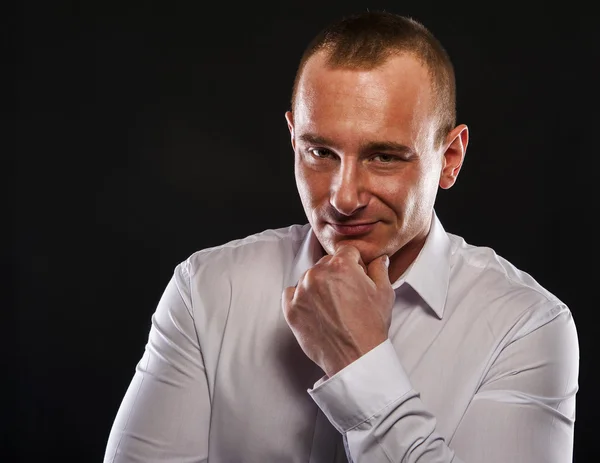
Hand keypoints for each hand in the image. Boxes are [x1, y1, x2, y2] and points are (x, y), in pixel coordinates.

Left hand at [282, 244, 394, 377]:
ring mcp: (301, 291)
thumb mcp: (384, 293)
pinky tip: (316, 310)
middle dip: (336, 274)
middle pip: (326, 263)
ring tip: (333, 306)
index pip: (346, 250)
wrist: (355, 357)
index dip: (355, 262)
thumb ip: (379, 269)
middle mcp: (318, 274)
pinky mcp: (290, 309)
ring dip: (319, 286)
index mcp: (341, 266)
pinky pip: (291, 293)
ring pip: (309, 278)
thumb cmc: (370, 326)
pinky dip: (301, 298)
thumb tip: (379, 258)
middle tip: (347, 295)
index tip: (357, 275)